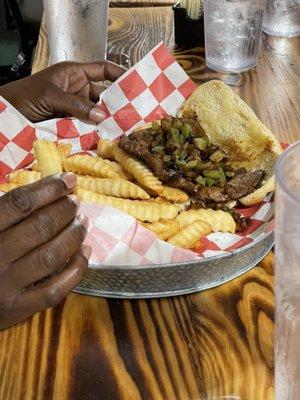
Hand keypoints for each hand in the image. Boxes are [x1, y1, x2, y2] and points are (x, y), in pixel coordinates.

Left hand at [0, 61, 125, 122]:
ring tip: (122, 127)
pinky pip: (87, 125)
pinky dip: (95, 130)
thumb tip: (102, 116)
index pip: (103, 70)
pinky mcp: (71, 122)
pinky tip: (105, 136)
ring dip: (106, 120)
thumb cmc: (26, 95)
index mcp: (75, 73)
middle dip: (116, 104)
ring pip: (96, 113)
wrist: (9, 113)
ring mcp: (75, 106)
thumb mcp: (51, 96)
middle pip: (103, 95)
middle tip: (132, 114)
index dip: (119, 75)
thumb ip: (77, 105)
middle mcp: (78, 89)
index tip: (135, 83)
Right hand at [0, 173, 90, 329]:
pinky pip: (55, 289)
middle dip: (64, 210)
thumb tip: (48, 188)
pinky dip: (76, 269)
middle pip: (40, 227)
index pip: (20, 203)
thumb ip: (7, 211)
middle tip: (75, 203)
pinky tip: (84, 252)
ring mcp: (7, 284)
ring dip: (73, 235)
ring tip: (82, 222)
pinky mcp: (19, 308)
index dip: (49, 188)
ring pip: (51, 256)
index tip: (68, 180)